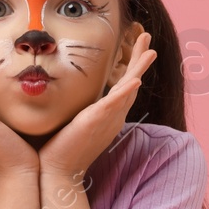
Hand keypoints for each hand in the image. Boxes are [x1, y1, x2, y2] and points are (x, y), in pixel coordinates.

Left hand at [37, 30, 155, 180]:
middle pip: (132, 83)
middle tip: (147, 37)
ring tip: (150, 50)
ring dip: (139, 68)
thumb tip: (65, 94)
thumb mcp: (72, 122)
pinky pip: (115, 105)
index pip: (124, 87)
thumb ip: (75, 108)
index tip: (136, 48)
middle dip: (140, 60)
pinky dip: (126, 92)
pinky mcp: (96, 122)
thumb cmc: (60, 150)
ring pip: (129, 89)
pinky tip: (135, 80)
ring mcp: (107, 119)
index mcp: (108, 116)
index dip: (132, 68)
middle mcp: (113, 117)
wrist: (57, 172)